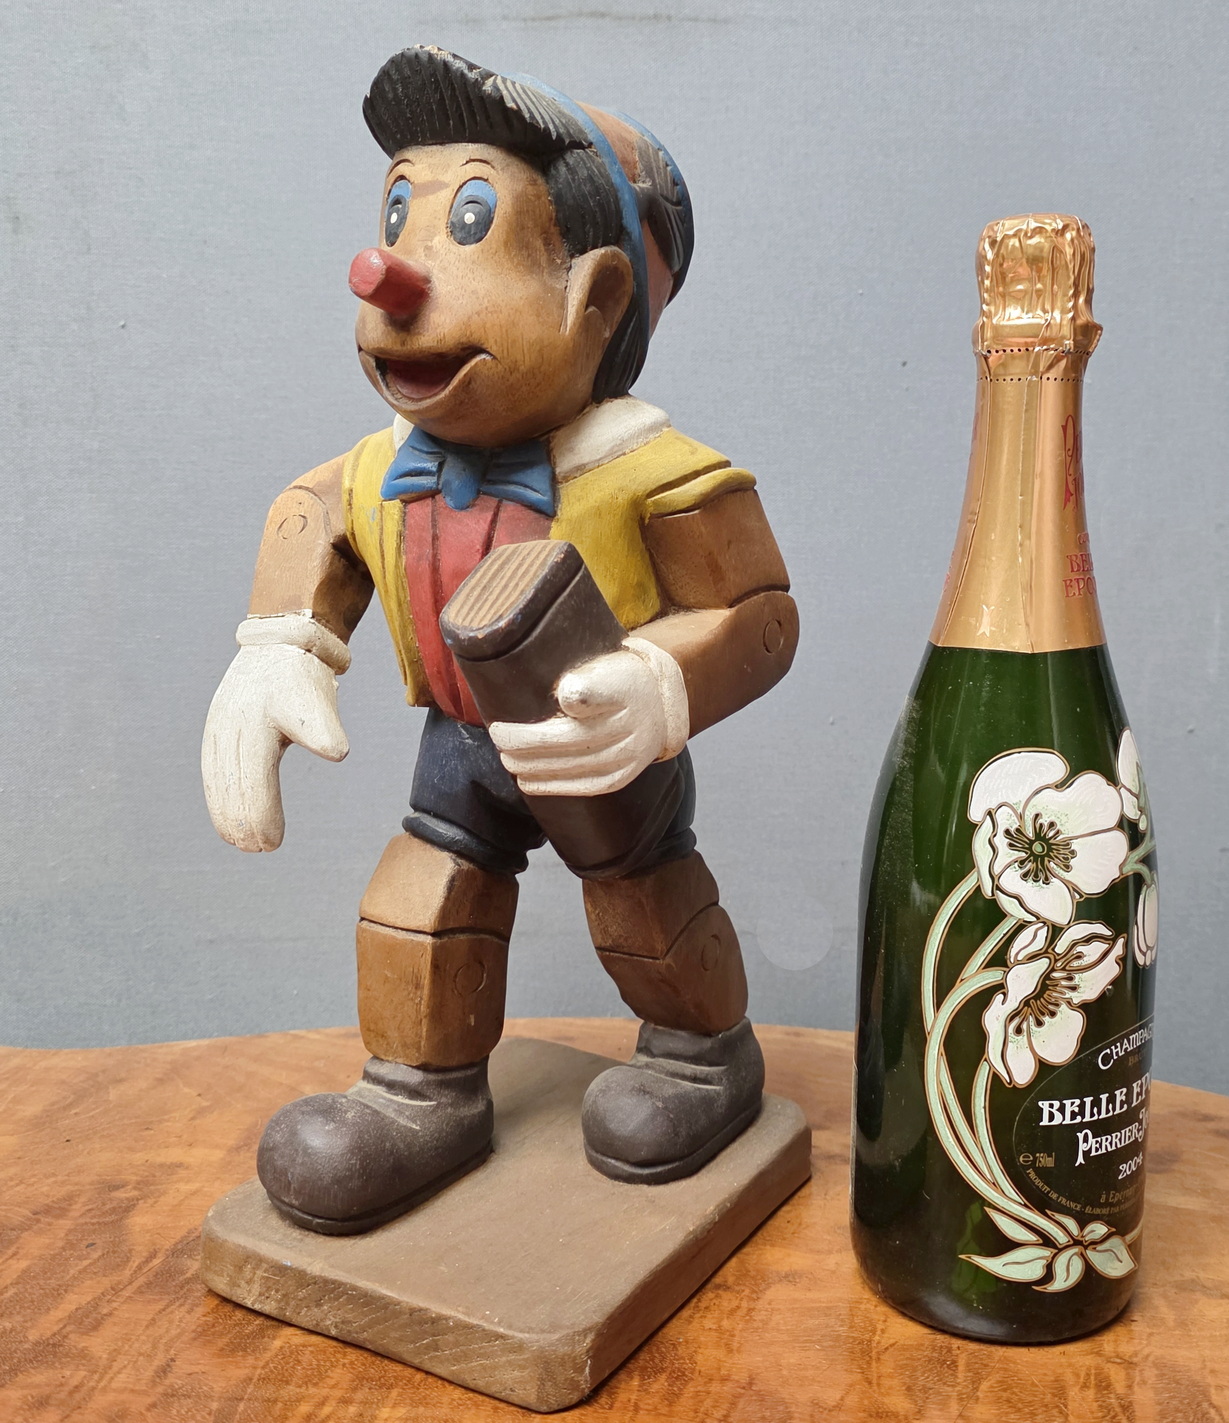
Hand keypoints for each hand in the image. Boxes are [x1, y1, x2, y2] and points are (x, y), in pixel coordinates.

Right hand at [202, 641, 348, 851]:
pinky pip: (214, 769)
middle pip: (232, 784)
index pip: (254, 780)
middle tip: (259, 850)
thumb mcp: (317, 699)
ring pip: (219, 779)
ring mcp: (219, 727)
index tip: (272, 843)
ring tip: (241, 843)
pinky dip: (219, 795)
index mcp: (253, 724)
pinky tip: (227, 817)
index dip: (262, 814)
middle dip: (244, 821)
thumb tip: (336, 752)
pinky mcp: (217, 728)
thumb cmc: (303, 677)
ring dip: (227, 813)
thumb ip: (322, 728)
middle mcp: (230, 727)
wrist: (280, 643)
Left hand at [489, 637, 687, 797]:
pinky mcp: (621, 778)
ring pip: (572, 765)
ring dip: (533, 764)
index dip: (572, 695)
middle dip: (527, 741)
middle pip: (570, 738)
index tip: (541, 698)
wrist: (658, 707)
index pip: (591, 694)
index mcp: (623, 693)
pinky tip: (527, 782)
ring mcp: (628, 757)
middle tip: (498, 735)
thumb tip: (566, 696)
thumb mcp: (607, 668)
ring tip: (506, 759)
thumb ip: (586, 681)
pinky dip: (552, 786)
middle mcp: (630, 728)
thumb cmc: (621, 682)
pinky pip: (584, 786)